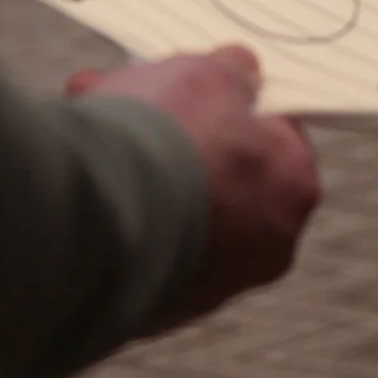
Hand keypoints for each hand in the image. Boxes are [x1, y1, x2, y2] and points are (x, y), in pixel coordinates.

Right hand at [66, 45, 319, 329]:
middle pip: (219, 169)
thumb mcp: (208, 74)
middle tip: (127, 95)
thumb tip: (240, 70)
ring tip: (89, 120)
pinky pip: (139, 239)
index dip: (230, 98)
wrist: (101, 218)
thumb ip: (232, 70)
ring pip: (174, 202)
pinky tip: (83, 172)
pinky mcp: (156, 308)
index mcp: (294, 187)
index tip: (192, 82)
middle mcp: (264, 247)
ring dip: (138, 164)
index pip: (274, 132)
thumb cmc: (170, 138)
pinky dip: (115, 206)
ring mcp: (208, 284)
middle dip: (173, 129)